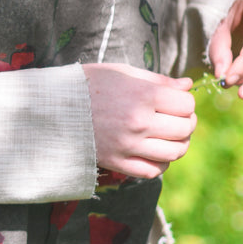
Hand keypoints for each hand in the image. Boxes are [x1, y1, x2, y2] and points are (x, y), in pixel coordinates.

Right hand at [81, 63, 196, 180]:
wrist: (55, 107)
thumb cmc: (90, 84)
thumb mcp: (124, 72)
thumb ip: (158, 80)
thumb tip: (187, 85)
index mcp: (142, 95)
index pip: (186, 104)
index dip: (186, 101)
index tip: (176, 100)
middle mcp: (138, 122)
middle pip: (185, 128)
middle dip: (187, 122)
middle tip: (178, 118)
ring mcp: (128, 145)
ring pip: (174, 152)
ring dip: (179, 144)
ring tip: (171, 136)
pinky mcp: (117, 162)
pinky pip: (153, 171)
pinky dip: (161, 163)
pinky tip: (156, 152)